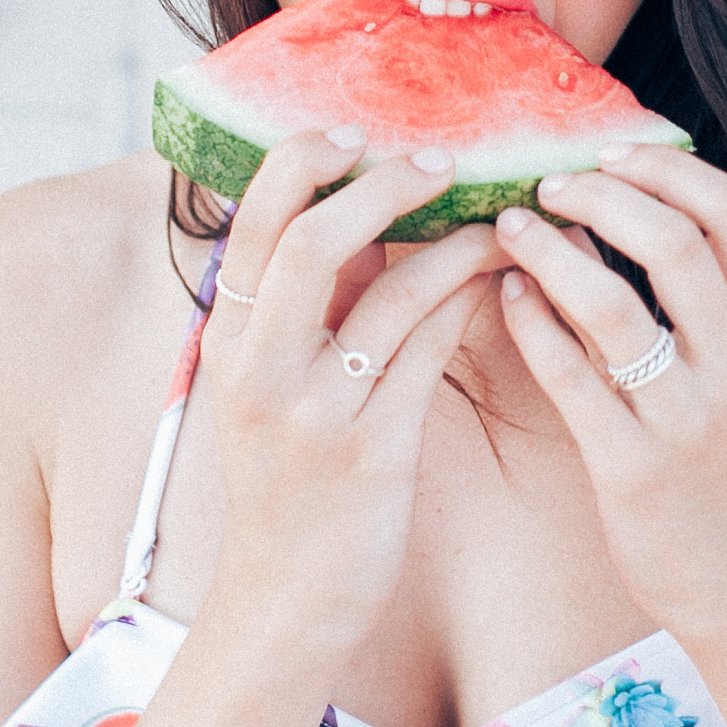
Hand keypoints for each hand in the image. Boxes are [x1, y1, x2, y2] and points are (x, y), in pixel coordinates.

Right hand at [191, 128, 504, 664]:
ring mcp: (313, 411)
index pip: (255, 219)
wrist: (286, 594)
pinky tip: (498, 277)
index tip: (356, 132)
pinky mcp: (370, 451)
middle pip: (307, 241)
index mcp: (228, 337)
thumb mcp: (269, 381)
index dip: (305, 160)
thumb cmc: (288, 475)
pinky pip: (428, 351)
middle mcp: (259, 367)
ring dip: (451, 243)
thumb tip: (362, 205)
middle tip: (435, 161)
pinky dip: (466, 301)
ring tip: (494, 217)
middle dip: (377, 185)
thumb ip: (307, 300)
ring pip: (387, 294)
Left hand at [494, 147, 726, 647]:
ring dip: (553, 252)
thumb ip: (705, 297)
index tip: (611, 149)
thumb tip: (623, 200)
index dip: (668, 168)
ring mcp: (688, 418)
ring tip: (511, 227)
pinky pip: (571, 377)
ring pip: (615, 306)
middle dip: (602, 196)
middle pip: (675, 242)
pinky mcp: (634, 467)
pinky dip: (532, 324)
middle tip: (548, 183)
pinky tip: (506, 295)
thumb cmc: (722, 460)